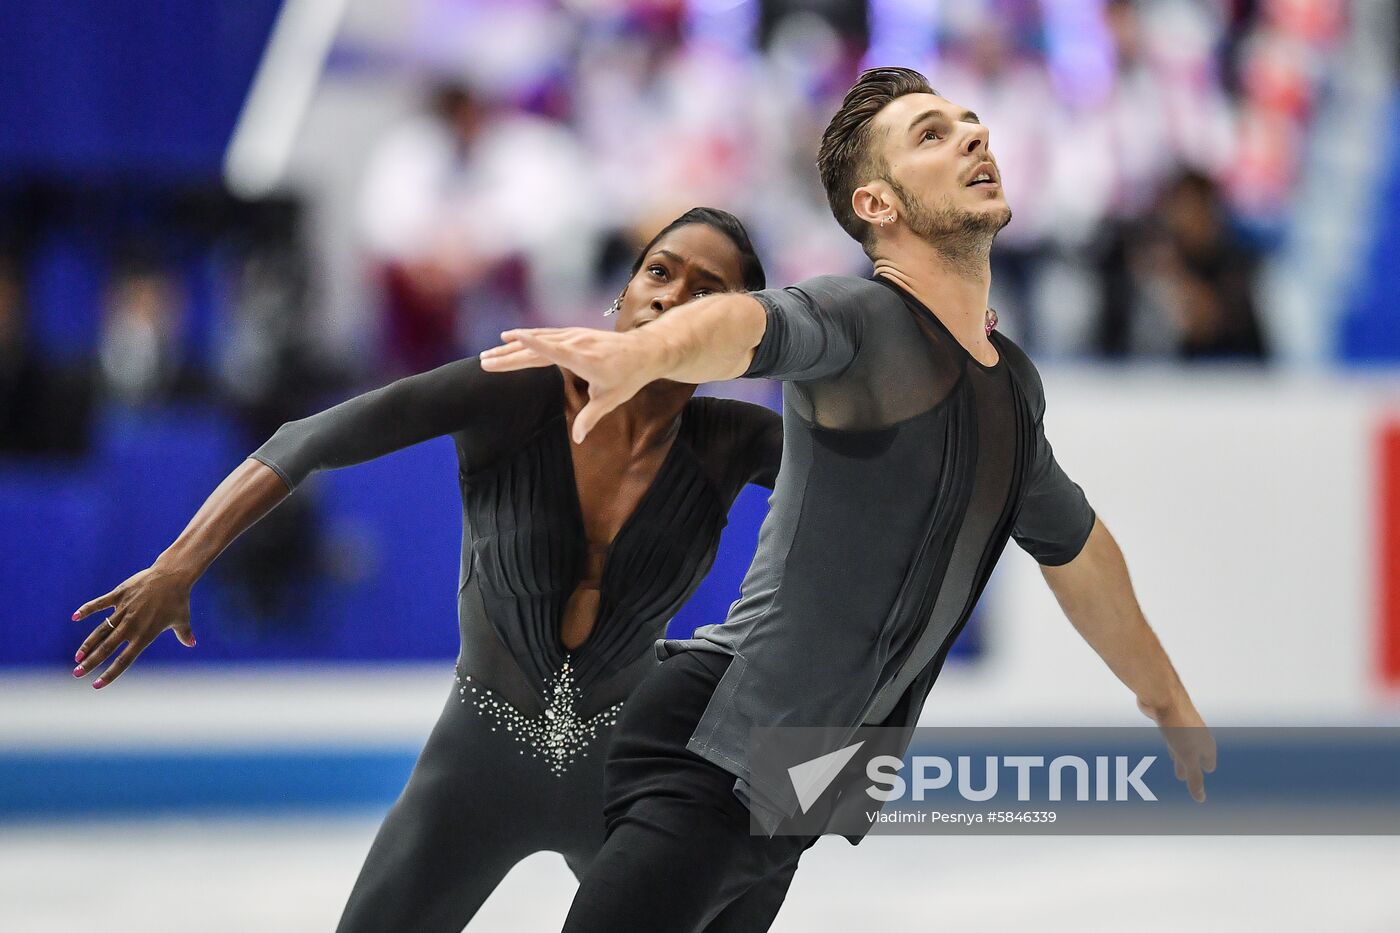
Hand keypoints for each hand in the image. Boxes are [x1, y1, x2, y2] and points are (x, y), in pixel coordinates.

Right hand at [71, 566, 197, 687]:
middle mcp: (131, 625)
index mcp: (145, 635)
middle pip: (107, 648)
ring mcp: (124, 609)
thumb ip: (184, 634)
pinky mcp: (119, 594)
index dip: (110, 674)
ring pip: (101, 630)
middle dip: (91, 662)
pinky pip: (100, 603)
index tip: (96, 685)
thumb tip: (192, 644)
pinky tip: (75, 617)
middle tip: (76, 674)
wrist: (173, 576)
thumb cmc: (179, 600)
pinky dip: (87, 609)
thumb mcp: (182, 620)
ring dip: (87, 644)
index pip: (124, 660)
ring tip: (77, 658)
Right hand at [481, 327, 668, 442]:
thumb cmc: (629, 376)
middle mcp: (575, 343)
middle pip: (536, 348)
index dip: (531, 344)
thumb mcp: (611, 399)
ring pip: (537, 339)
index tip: (510, 339)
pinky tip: (512, 340)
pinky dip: (527, 338)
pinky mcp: (574, 333)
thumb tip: (577, 439)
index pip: (552, 350)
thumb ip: (590, 418)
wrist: (644, 350)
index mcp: (583, 358)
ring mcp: (574, 335)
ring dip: (513, 346)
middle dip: (509, 354)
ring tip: (490, 353)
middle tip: (484, 361)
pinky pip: (545, 335)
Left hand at [1140, 697, 1216, 802]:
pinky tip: (1166, 739)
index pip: (1208, 762)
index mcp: (1206, 744)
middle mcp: (1197, 734)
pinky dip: (1169, 740)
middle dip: (1190, 765)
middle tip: (1184, 777)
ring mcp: (1183, 726)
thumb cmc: (1178, 727)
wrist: (1163, 696)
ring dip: (1179, 753)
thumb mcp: (1186, 757)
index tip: (1204, 776)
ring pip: (1182, 743)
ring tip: (1174, 760)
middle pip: (1194, 754)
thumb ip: (1194, 778)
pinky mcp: (1168, 718)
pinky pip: (1171, 733)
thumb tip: (1201, 800)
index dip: (1206, 769)